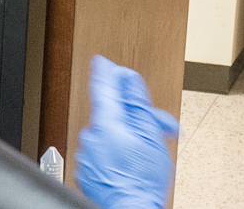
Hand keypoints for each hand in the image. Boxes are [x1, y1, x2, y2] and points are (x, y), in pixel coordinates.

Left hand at [76, 55, 178, 208]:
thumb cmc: (142, 180)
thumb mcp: (149, 135)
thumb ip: (137, 103)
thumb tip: (127, 79)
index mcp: (106, 123)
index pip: (102, 87)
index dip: (106, 72)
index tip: (103, 62)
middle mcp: (91, 136)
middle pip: (111, 113)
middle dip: (134, 116)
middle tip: (156, 127)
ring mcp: (87, 153)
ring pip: (108, 133)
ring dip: (127, 136)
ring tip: (146, 152)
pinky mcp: (88, 168)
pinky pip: (101, 151)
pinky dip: (116, 151)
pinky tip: (131, 162)